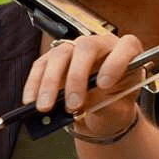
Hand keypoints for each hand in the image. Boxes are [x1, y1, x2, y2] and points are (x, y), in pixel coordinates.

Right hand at [21, 32, 147, 137]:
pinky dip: (34, 84)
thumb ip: (107, 106)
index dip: (116, 62)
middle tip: (73, 104)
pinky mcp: (54, 60)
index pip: (126, 46)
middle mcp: (101, 45)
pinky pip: (41, 66)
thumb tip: (85, 107)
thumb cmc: (114, 106)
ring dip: (51, 83)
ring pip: (60, 55)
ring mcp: (76, 49)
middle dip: (77, 76)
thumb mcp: (119, 110)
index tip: (104, 84)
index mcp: (126, 53)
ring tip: (46, 108)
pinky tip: (31, 101)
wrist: (100, 114)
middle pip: (86, 47)